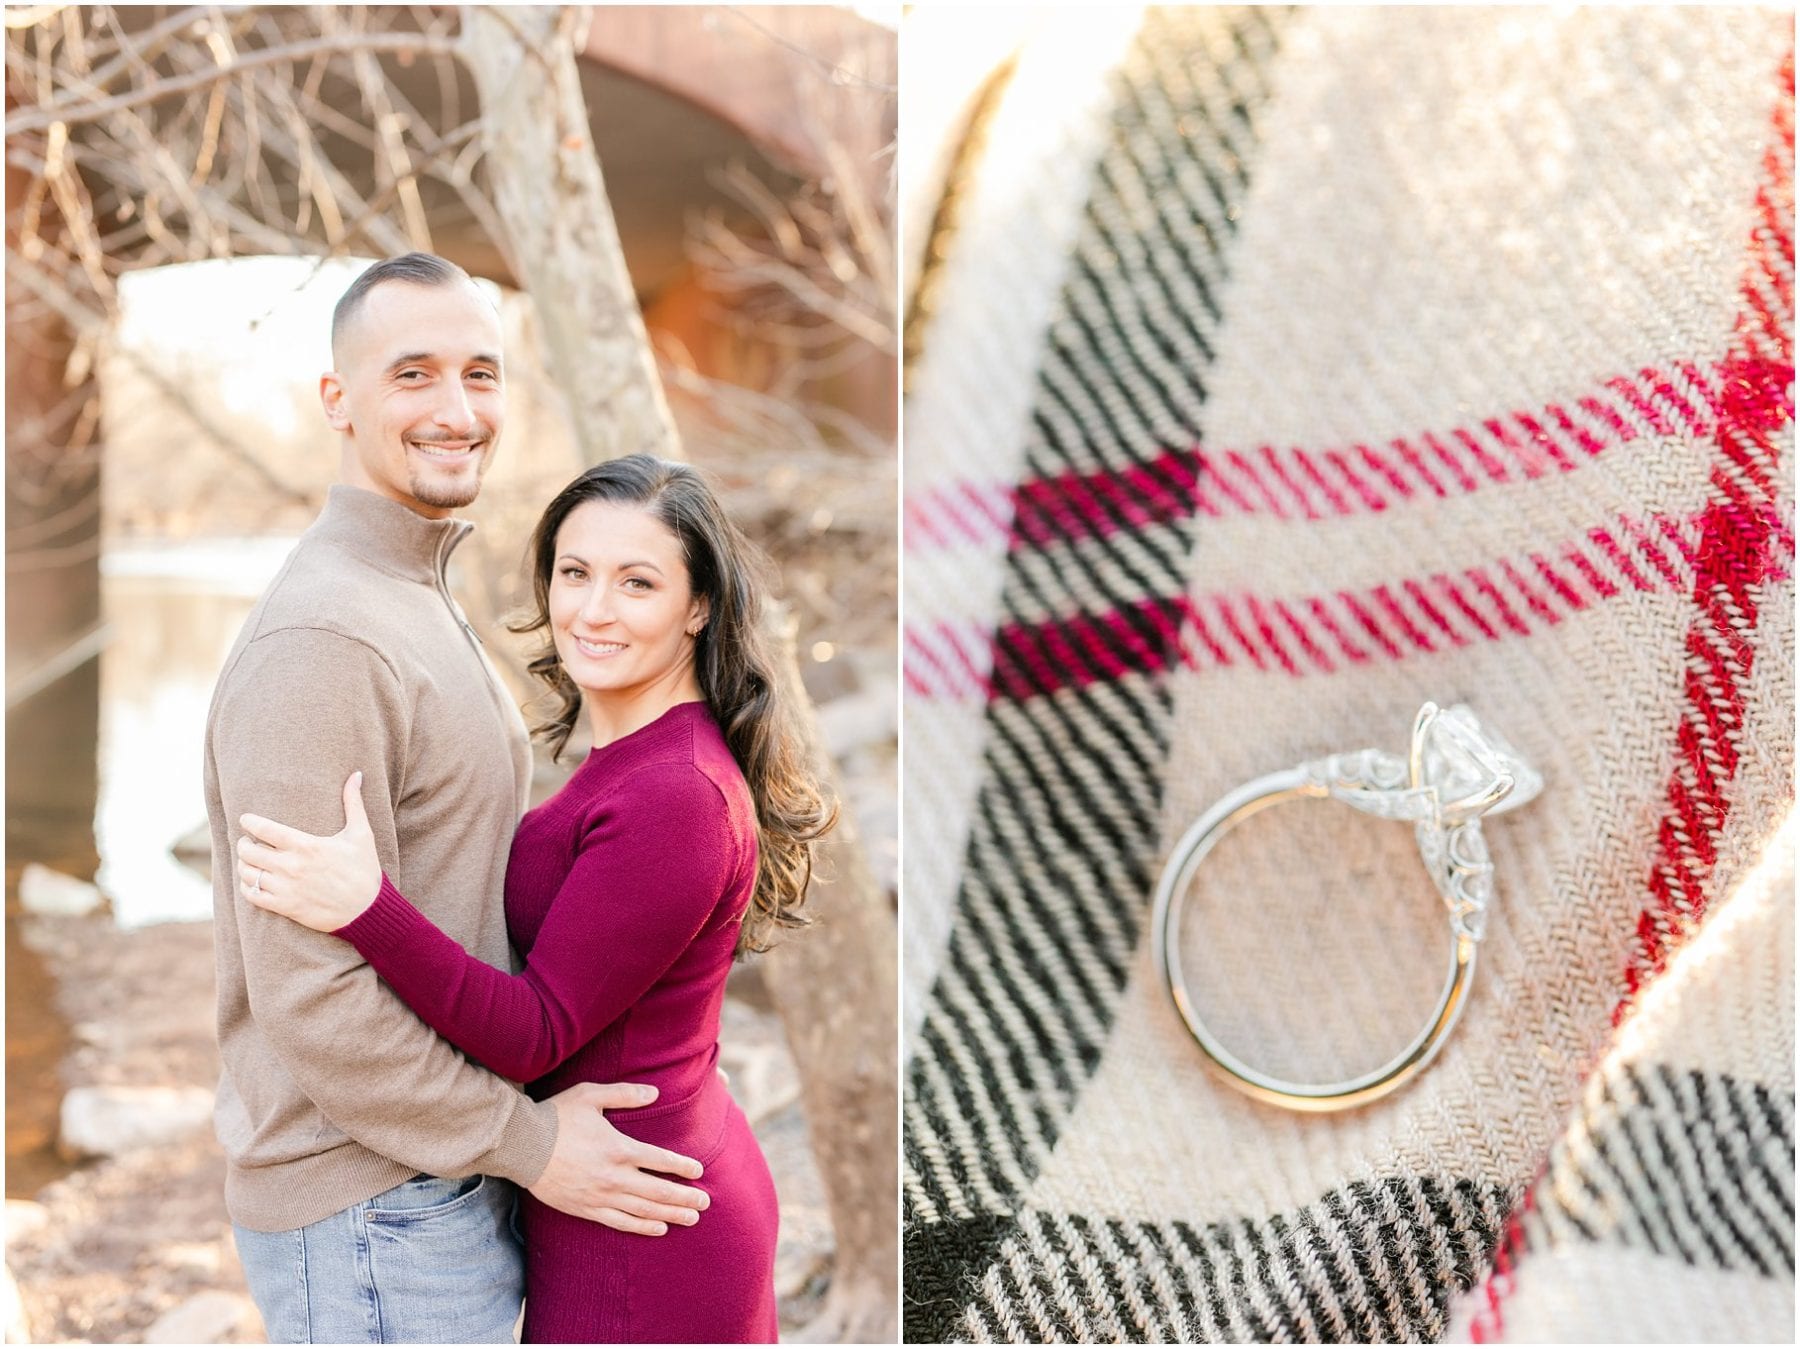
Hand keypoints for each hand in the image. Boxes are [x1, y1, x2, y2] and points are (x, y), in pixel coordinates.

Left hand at [237, 773, 382, 931]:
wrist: (368, 911)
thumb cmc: (364, 870)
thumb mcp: (361, 834)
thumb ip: (354, 802)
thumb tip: (356, 774)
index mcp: (306, 845)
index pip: (265, 829)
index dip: (249, 822)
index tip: (246, 820)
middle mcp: (292, 866)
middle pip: (249, 850)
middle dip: (243, 843)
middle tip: (247, 841)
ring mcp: (286, 888)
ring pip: (248, 873)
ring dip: (243, 865)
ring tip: (248, 860)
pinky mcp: (285, 907)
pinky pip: (252, 895)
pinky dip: (247, 887)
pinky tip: (252, 881)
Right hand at [530, 1082, 710, 1235]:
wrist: (521, 1145)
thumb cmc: (557, 1116)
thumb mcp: (591, 1096)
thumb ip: (625, 1094)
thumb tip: (655, 1093)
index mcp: (618, 1148)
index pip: (660, 1160)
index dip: (682, 1166)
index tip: (699, 1171)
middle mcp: (613, 1176)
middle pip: (658, 1191)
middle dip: (684, 1197)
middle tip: (705, 1203)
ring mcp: (600, 1195)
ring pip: (643, 1210)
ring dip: (670, 1215)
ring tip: (691, 1218)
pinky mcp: (585, 1208)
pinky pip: (619, 1222)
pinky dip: (641, 1227)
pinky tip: (658, 1228)